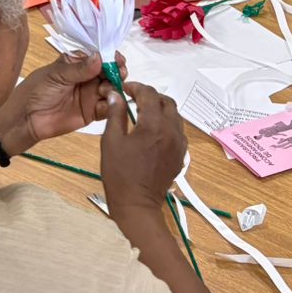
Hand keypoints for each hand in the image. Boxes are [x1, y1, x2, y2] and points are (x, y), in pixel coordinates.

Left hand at [6, 53, 124, 147]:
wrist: (26, 118)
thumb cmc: (36, 91)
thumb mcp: (56, 75)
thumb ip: (79, 69)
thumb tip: (100, 57)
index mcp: (77, 63)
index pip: (99, 56)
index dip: (110, 56)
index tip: (118, 59)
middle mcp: (87, 77)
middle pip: (110, 72)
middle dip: (117, 72)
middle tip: (119, 74)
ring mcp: (91, 94)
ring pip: (112, 89)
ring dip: (114, 88)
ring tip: (105, 90)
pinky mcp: (92, 112)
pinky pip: (107, 107)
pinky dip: (111, 105)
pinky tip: (107, 103)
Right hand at [100, 82, 185, 213]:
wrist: (137, 205)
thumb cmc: (120, 174)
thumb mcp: (111, 141)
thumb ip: (115, 114)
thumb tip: (115, 95)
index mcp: (154, 125)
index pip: (149, 94)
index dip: (136, 87)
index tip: (124, 90)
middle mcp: (172, 131)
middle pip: (166, 102)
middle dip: (150, 96)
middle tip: (134, 100)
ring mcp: (179, 144)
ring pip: (175, 116)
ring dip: (160, 109)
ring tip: (143, 114)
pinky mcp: (180, 155)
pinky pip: (178, 131)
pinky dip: (167, 124)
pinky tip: (152, 132)